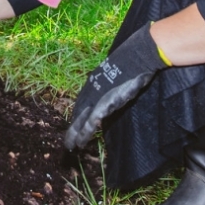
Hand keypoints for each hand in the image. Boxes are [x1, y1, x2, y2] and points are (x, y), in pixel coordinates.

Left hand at [64, 28, 165, 150]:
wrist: (135, 58)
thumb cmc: (130, 62)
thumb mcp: (117, 72)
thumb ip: (112, 82)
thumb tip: (115, 86)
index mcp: (94, 81)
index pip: (83, 101)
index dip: (78, 114)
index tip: (75, 123)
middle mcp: (91, 90)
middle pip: (78, 112)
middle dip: (73, 127)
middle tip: (68, 141)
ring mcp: (96, 97)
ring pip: (80, 120)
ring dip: (75, 134)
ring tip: (71, 146)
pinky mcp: (103, 104)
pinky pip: (91, 122)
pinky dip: (84, 133)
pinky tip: (80, 142)